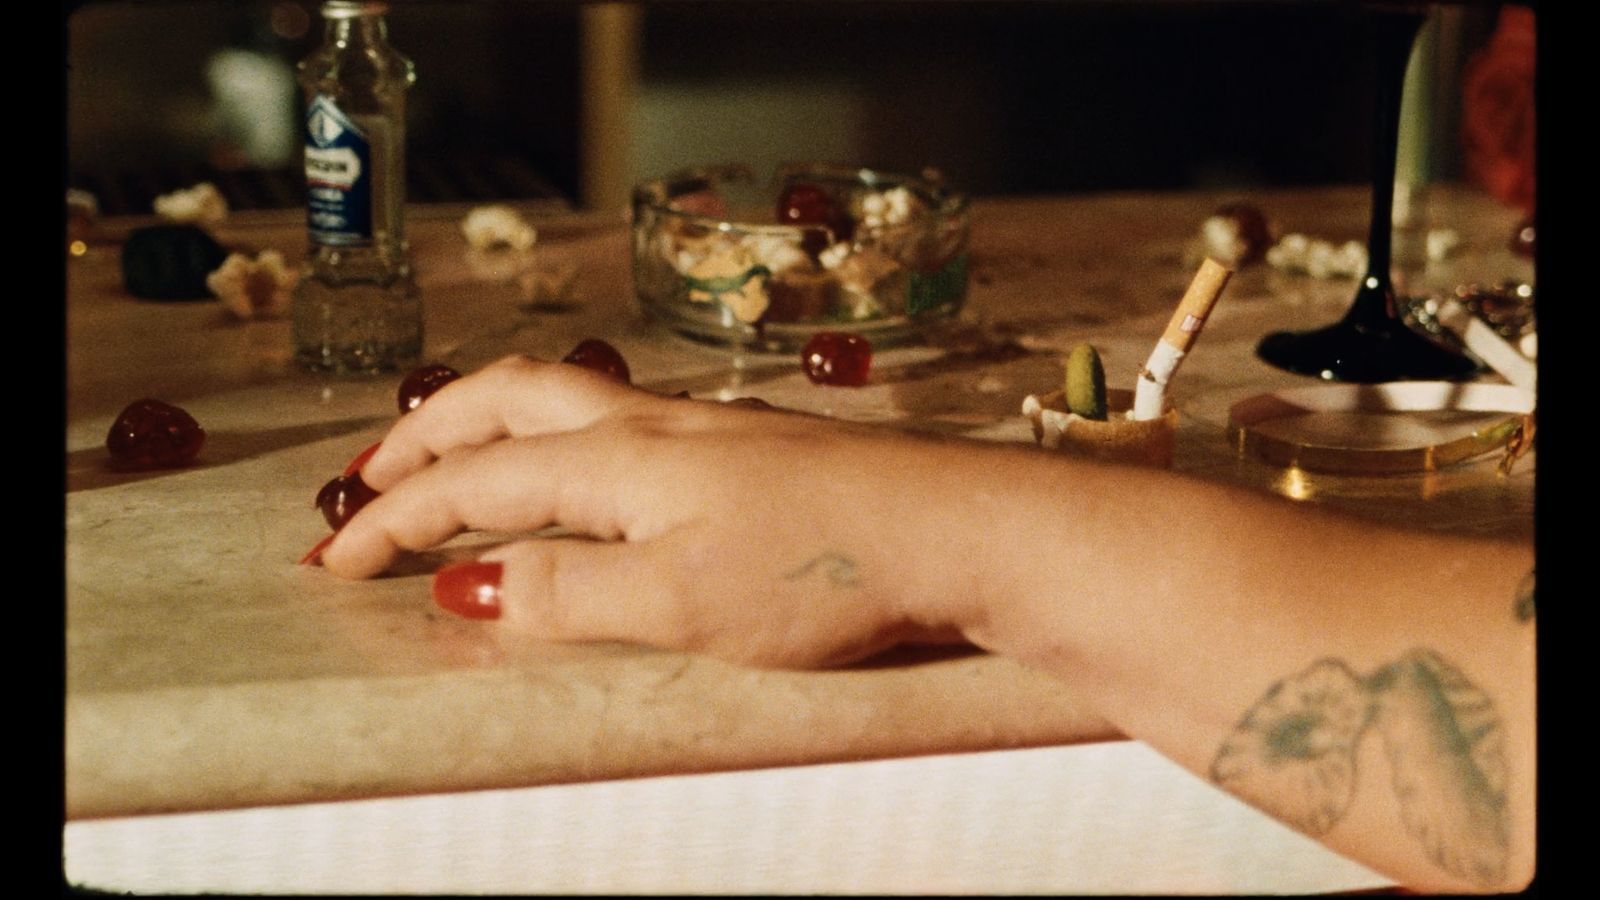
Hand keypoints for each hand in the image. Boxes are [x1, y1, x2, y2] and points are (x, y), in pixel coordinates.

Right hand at [322, 355, 976, 667]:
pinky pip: (620, 420)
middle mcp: (653, 425)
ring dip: (490, 422)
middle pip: (508, 401)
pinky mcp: (748, 449)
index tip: (332, 560)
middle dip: (427, 437)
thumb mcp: (681, 601)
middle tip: (372, 480)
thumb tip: (467, 587)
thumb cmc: (827, 569)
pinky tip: (586, 467)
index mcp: (621, 459)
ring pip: (566, 399)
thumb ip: (571, 592)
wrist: (959, 530)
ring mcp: (705, 429)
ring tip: (457, 455)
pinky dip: (561, 435)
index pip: (475, 480)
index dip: (396, 518)